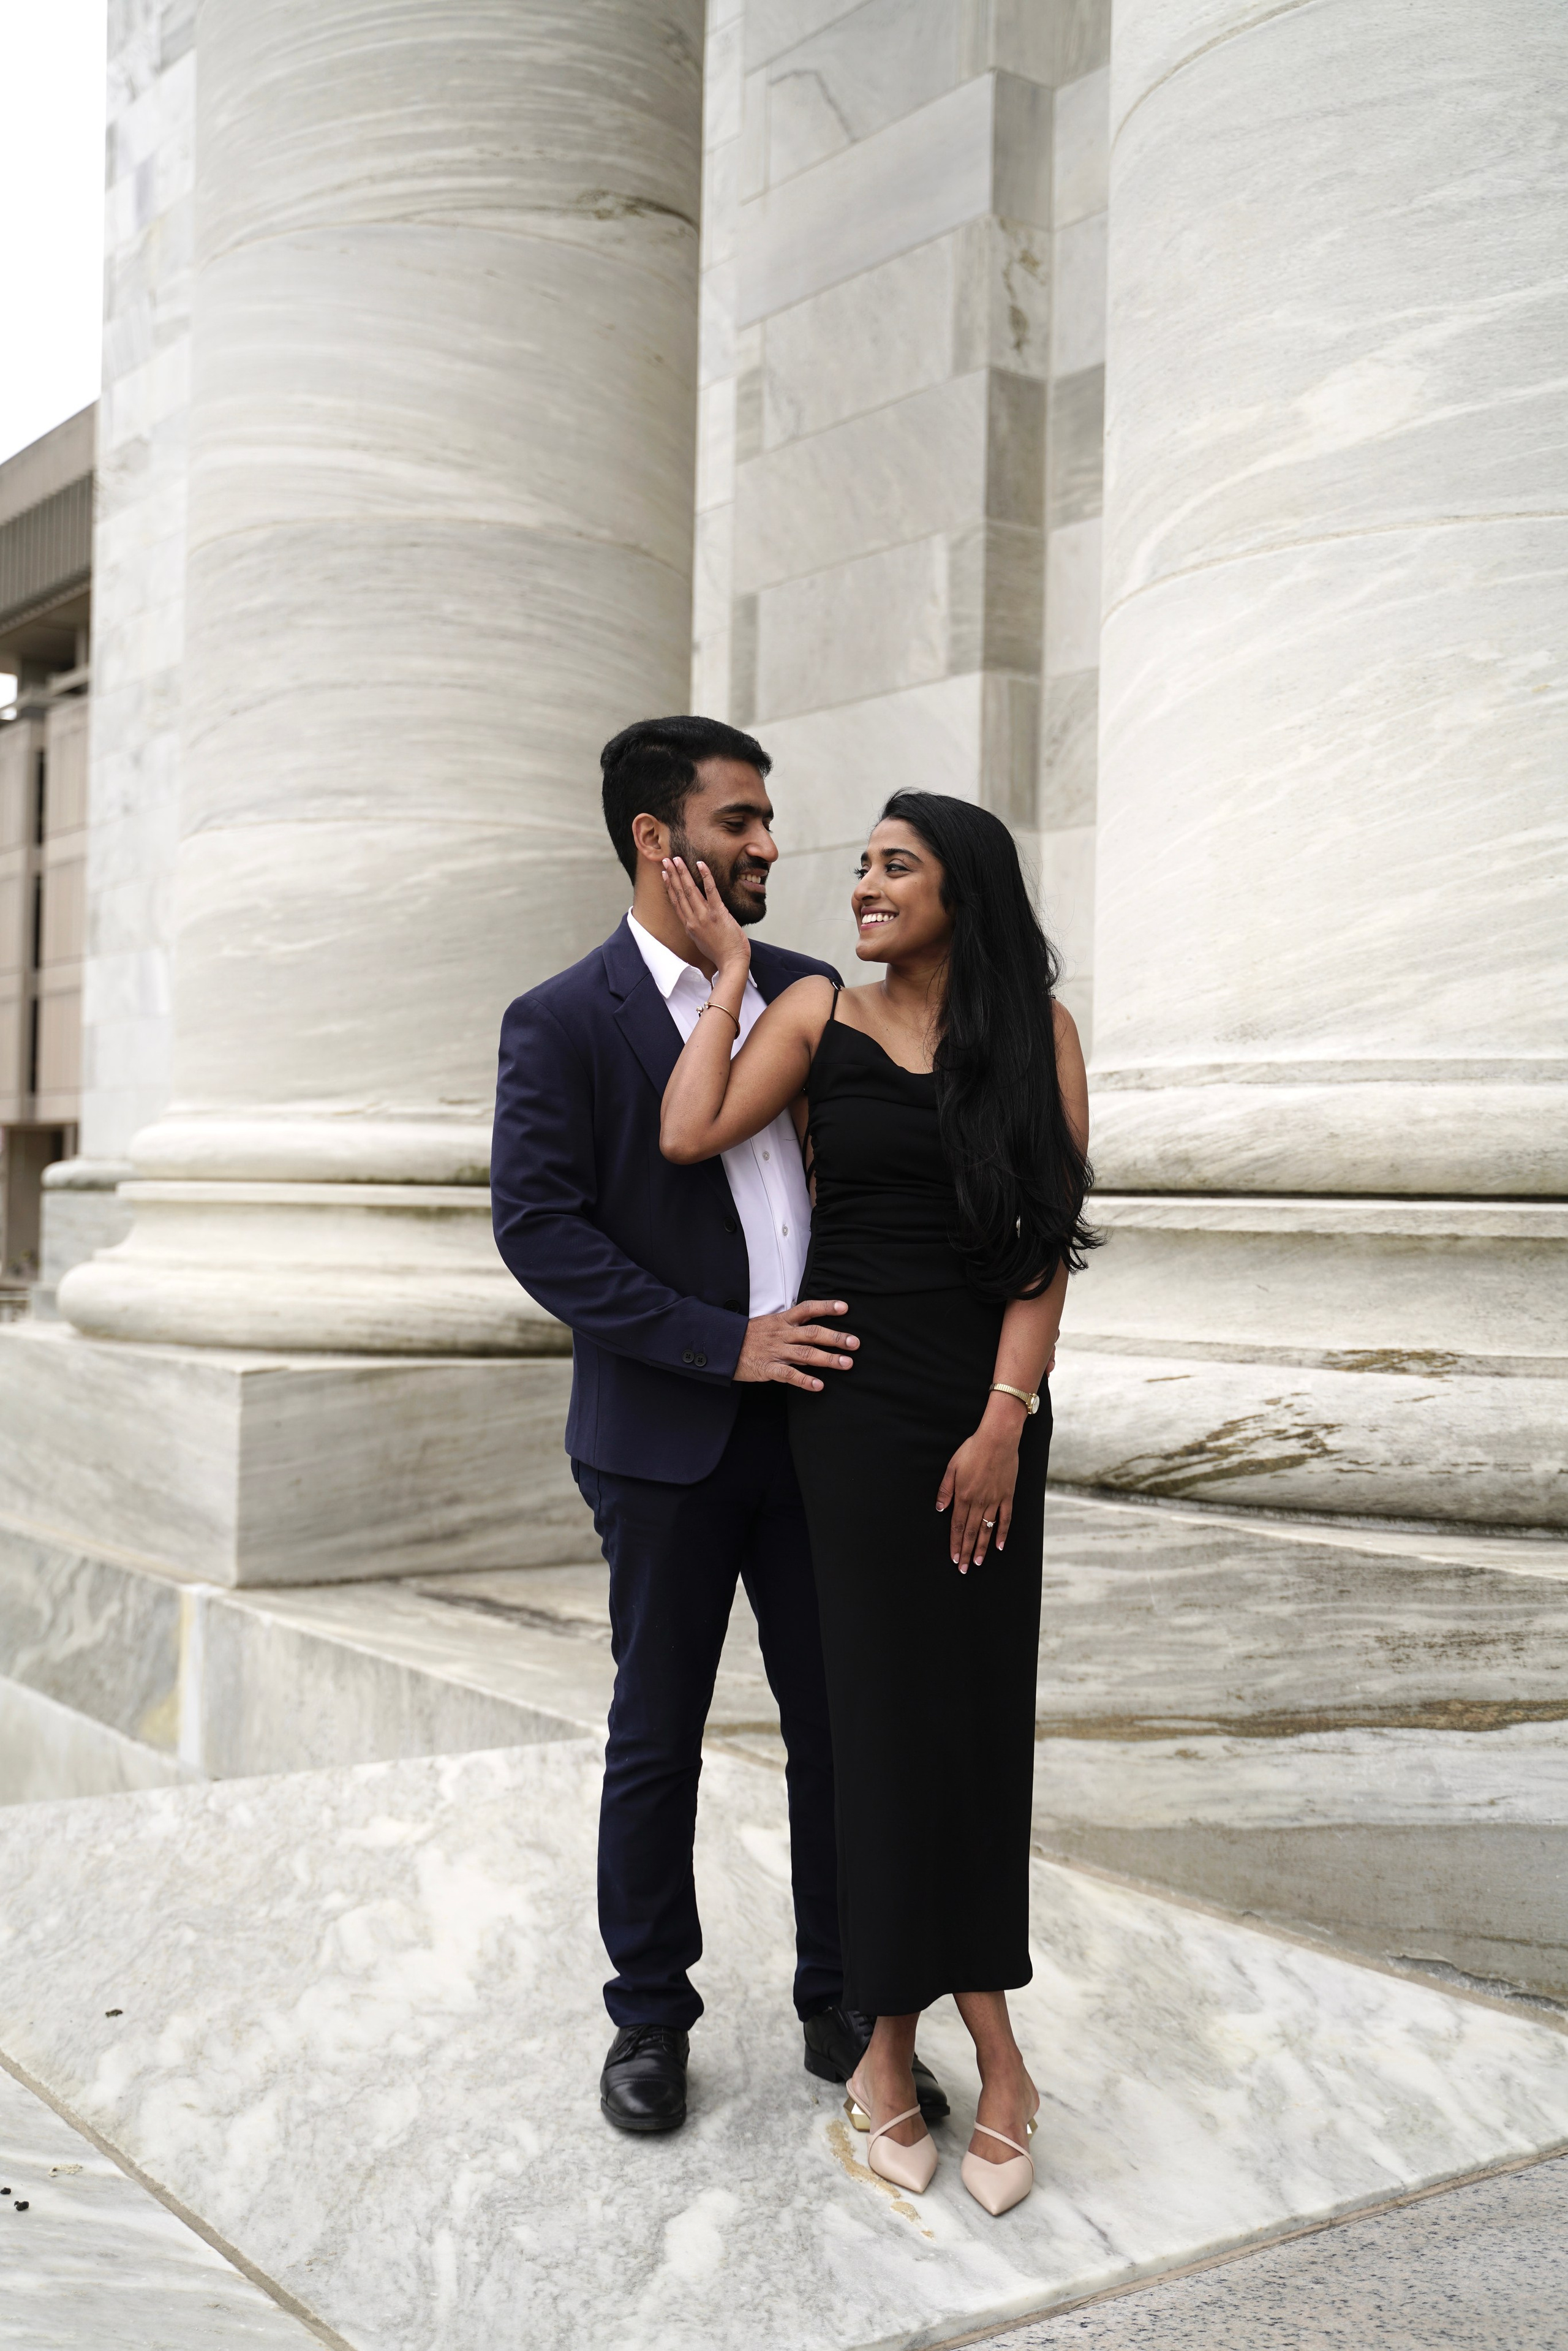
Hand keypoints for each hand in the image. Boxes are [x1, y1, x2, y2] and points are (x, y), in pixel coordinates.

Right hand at [661, 855, 748, 977]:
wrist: (732, 963)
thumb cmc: (721, 954)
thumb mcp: (703, 941)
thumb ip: (698, 928)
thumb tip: (698, 918)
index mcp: (689, 927)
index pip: (676, 903)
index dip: (669, 887)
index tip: (664, 875)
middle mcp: (693, 920)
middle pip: (679, 893)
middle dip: (672, 875)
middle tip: (666, 860)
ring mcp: (704, 916)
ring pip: (689, 890)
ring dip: (682, 873)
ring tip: (677, 859)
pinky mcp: (718, 913)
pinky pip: (710, 891)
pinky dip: (705, 876)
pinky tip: (700, 864)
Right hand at [734, 1300, 857, 1391]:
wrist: (721, 1348)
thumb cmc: (747, 1337)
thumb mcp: (769, 1326)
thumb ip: (792, 1333)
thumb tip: (817, 1342)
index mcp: (781, 1321)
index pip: (806, 1309)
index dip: (826, 1307)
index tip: (844, 1307)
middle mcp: (781, 1334)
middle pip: (812, 1333)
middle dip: (835, 1337)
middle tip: (855, 1343)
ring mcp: (775, 1351)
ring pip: (805, 1353)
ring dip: (828, 1359)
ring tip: (847, 1363)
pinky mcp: (768, 1368)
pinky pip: (789, 1375)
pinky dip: (805, 1380)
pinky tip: (819, 1385)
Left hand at [936, 1401, 1022, 1570]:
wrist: (997, 1439)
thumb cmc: (972, 1450)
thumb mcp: (952, 1467)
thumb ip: (945, 1490)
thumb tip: (940, 1509)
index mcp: (963, 1496)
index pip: (957, 1526)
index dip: (955, 1544)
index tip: (953, 1558)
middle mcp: (978, 1502)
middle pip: (970, 1532)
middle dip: (966, 1552)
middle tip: (964, 1569)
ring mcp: (994, 1500)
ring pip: (986, 1529)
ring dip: (981, 1548)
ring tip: (977, 1562)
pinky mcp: (1007, 1496)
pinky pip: (1005, 1519)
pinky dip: (1002, 1533)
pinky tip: (999, 1546)